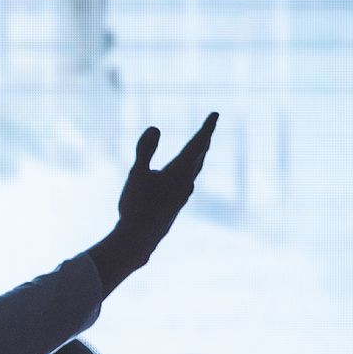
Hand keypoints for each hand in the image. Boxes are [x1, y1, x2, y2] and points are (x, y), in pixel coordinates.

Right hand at [87, 113, 217, 293]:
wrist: (139, 239)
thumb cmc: (136, 207)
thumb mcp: (136, 175)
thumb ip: (145, 150)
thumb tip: (155, 127)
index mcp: (179, 172)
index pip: (198, 144)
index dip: (207, 128)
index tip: (215, 114)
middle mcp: (186, 182)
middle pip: (200, 155)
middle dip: (204, 139)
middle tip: (210, 127)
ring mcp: (182, 195)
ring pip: (195, 170)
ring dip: (199, 156)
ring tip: (201, 148)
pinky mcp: (175, 205)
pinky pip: (188, 181)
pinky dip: (190, 170)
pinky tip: (185, 179)